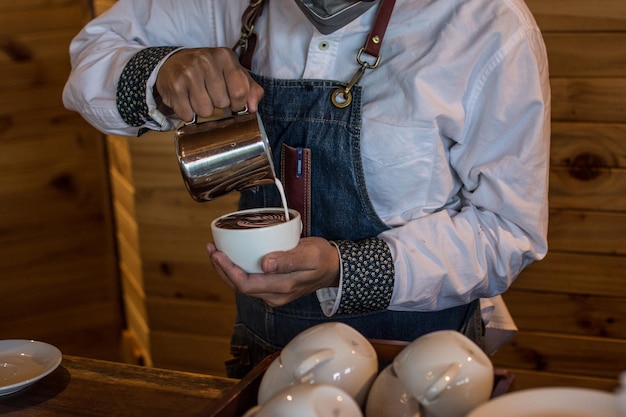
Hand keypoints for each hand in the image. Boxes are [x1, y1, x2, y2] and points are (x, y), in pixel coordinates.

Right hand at [155, 47, 263, 121]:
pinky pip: (188, 114)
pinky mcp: (174, 86)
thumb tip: (253, 108)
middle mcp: (206, 60)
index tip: (233, 103)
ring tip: (198, 97)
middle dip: (218, 105)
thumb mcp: (233, 73)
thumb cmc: (209, 72)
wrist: (173, 64)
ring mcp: (188, 72)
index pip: (240, 91)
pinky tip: (186, 101)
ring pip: (205, 111)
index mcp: (225, 56)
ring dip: (203, 110)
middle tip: (210, 94)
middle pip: (222, 103)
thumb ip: (250, 89)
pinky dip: (188, 113)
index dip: (238, 104)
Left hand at [207, 237, 340, 306]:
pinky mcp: (272, 288)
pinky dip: (236, 270)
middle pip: (238, 286)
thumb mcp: (310, 255)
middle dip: (221, 268)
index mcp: (281, 288)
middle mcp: (274, 295)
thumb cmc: (323, 258)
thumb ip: (289, 260)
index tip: (218, 254)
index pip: (245, 284)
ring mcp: (272, 293)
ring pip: (241, 285)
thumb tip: (266, 264)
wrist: (334, 268)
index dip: (227, 270)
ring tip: (216, 251)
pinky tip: (231, 257)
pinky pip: (248, 281)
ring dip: (226, 270)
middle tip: (212, 248)